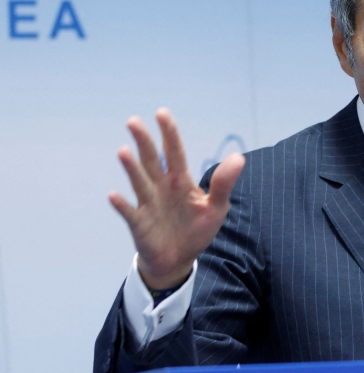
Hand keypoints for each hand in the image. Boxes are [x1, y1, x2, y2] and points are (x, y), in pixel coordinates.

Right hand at [109, 109, 244, 289]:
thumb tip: (239, 157)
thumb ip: (224, 184)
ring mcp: (148, 204)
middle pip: (151, 160)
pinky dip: (122, 205)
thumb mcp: (216, 207)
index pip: (174, 152)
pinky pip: (130, 212)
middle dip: (144, 141)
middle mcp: (161, 187)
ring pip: (139, 182)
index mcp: (181, 180)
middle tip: (134, 121)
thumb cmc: (196, 229)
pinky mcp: (140, 223)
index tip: (162, 113)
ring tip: (124, 151)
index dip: (169, 133)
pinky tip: (114, 195)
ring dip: (131, 168)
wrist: (179, 259)